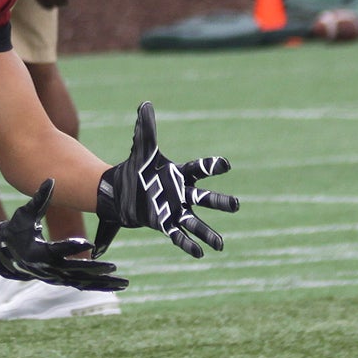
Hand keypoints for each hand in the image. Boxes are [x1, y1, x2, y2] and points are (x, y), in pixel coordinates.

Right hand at [0, 180, 127, 291]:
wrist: (7, 255)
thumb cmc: (17, 231)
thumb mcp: (25, 214)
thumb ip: (40, 199)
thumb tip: (50, 180)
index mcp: (38, 251)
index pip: (57, 250)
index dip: (73, 246)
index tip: (90, 244)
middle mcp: (48, 268)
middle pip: (74, 270)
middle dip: (94, 269)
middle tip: (112, 267)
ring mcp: (56, 276)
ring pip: (82, 281)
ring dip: (103, 282)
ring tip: (124, 282)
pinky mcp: (62, 279)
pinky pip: (83, 284)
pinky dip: (99, 285)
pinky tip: (117, 285)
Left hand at [94, 102, 239, 257]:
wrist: (122, 191)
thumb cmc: (137, 170)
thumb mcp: (141, 149)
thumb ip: (145, 128)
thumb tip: (145, 104)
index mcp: (179, 174)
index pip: (198, 169)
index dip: (211, 166)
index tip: (225, 164)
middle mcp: (182, 194)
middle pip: (204, 198)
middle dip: (218, 202)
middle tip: (235, 205)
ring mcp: (175, 211)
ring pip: (195, 222)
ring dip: (208, 233)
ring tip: (221, 244)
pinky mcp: (164, 224)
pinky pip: (178, 236)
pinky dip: (188, 245)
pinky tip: (200, 254)